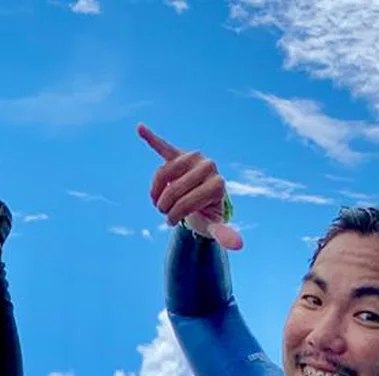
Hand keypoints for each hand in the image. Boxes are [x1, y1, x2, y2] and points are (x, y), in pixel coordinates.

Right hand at [137, 123, 242, 250]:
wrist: (203, 200)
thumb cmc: (206, 215)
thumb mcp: (213, 226)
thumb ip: (223, 233)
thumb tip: (238, 245)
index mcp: (218, 184)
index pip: (187, 201)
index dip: (175, 215)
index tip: (172, 222)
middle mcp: (208, 166)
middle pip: (174, 189)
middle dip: (165, 206)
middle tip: (164, 213)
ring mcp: (193, 158)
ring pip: (163, 174)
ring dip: (156, 192)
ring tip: (157, 201)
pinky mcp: (179, 154)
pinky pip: (163, 146)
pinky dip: (152, 137)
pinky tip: (140, 128)